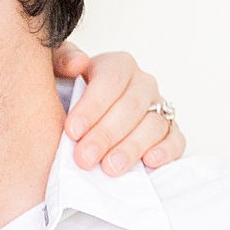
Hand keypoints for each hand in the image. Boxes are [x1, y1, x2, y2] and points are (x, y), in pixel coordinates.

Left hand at [53, 44, 185, 173]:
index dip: (92, 106)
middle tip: (84, 158)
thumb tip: (76, 63)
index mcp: (117, 66)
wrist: (81, 121)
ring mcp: (158, 108)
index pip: (111, 79)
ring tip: (109, 167)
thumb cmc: (67, 96)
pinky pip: (175, 139)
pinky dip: (165, 150)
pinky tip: (149, 161)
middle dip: (106, 134)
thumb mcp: (54, 74)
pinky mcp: (168, 132)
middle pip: (131, 106)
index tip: (72, 130)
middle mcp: (141, 84)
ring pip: (153, 124)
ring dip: (131, 147)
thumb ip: (60, 62)